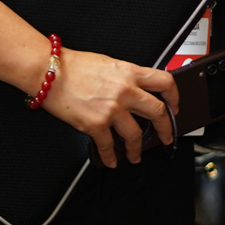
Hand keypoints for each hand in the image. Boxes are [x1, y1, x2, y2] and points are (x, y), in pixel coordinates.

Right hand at [40, 46, 177, 167]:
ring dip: (137, 149)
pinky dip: (111, 157)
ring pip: (136, 135)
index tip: (174, 106)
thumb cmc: (73, 65)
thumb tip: (136, 88)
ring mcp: (111, 109)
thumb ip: (126, 76)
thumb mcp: (109, 63)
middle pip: (158, 112)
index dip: (174, 97)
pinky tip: (112, 160)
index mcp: (130, 72)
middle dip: (166, 129)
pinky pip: (108, 146)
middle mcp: (125, 90)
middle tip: (167, 137)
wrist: (49, 71)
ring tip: (136, 155)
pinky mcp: (95, 124)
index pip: (165, 82)